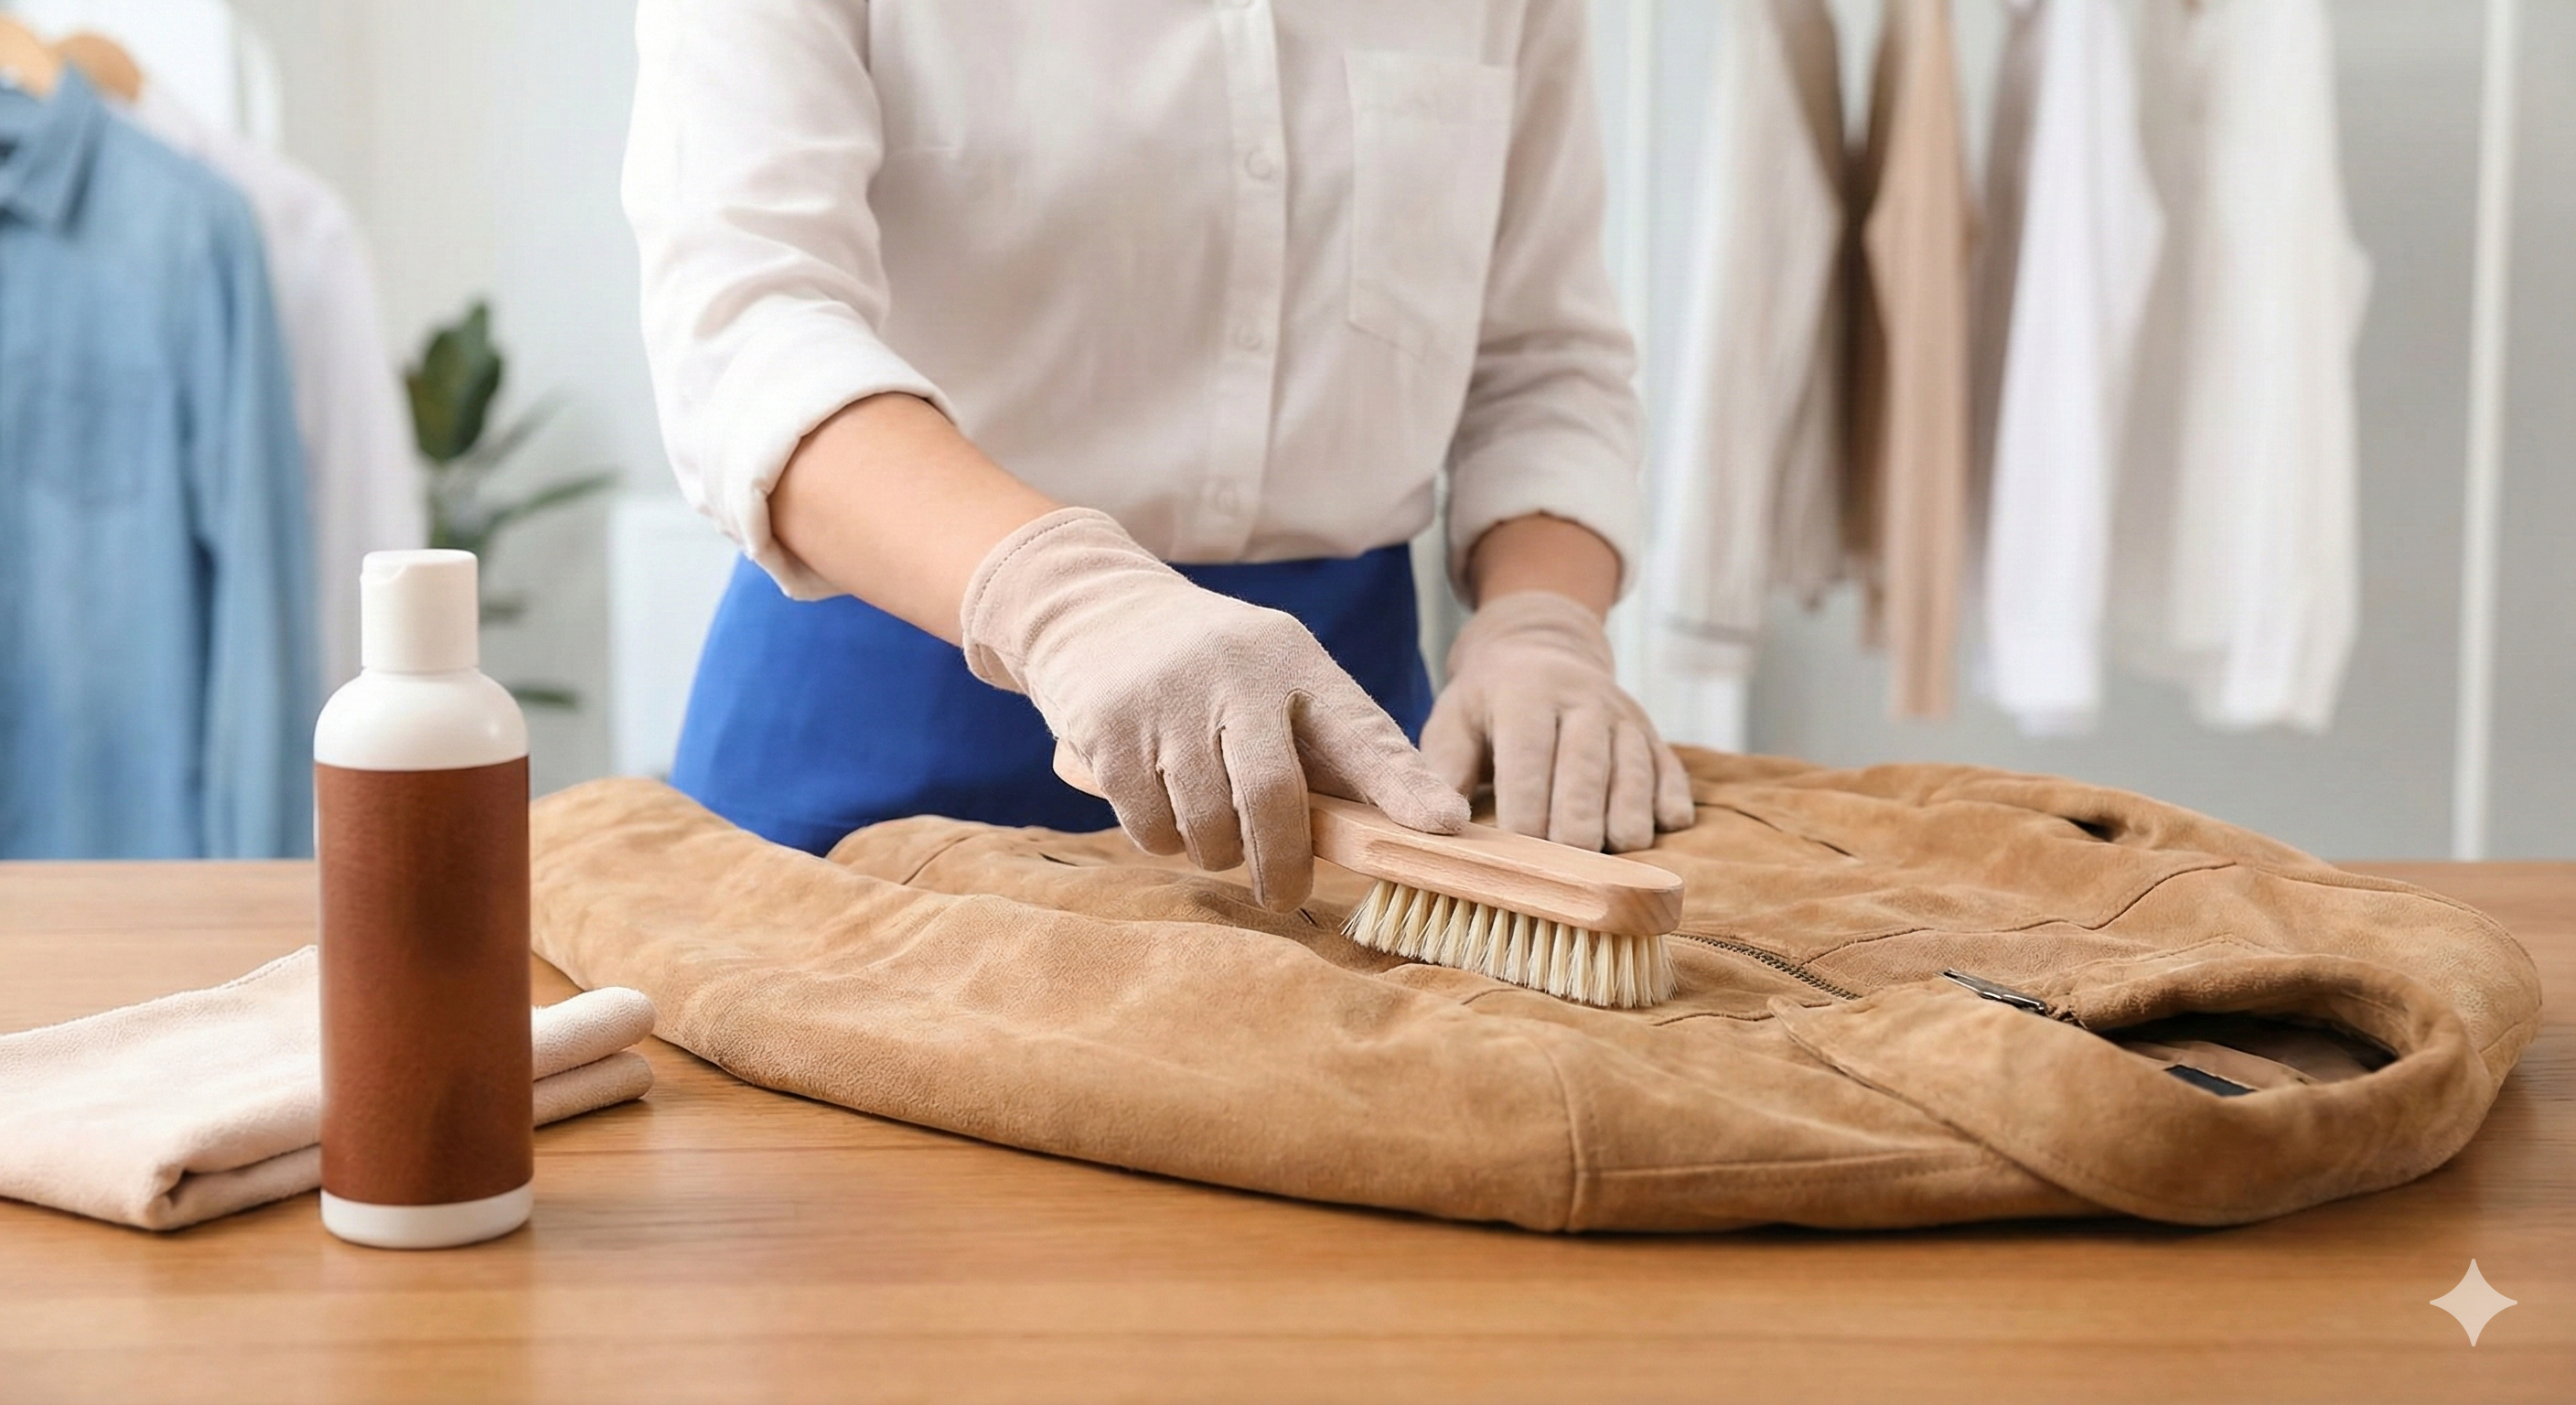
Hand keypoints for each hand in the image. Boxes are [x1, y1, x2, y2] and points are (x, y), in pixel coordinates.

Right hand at [960, 509, 1469, 908]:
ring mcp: (1165, 698)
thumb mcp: (1277, 681)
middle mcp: (1233, 672)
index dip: (1404, 785)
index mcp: (1294, 659)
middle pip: (1271, 799)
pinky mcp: (1106, 728)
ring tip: (1212, 828)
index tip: (1443, 828)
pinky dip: (1162, 839)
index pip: (1361, 731)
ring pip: (1205, 827)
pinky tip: (1163, 807)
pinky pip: (1148, 827)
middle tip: (1284, 895)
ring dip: (1214, 851)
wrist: (1092, 608)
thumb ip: (1335, 750)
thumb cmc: (1213, 669)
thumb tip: (1420, 830)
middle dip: (1282, 864)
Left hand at [1421, 590, 1693, 851]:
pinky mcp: (1655, 738)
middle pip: (1588, 771)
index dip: (1525, 811)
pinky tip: (1654, 833)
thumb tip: (1442, 828)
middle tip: (1565, 875)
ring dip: (1625, 825)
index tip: (1518, 856)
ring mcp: (1626, 718)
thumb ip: (1442, 772)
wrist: (1545, 647)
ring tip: (1609, 863)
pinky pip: (1673, 776)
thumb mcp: (1451, 720)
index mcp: (1527, 694)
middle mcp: (1584, 700)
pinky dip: (1668, 809)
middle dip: (1577, 828)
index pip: (1529, 757)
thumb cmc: (1488, 702)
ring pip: (1636, 777)